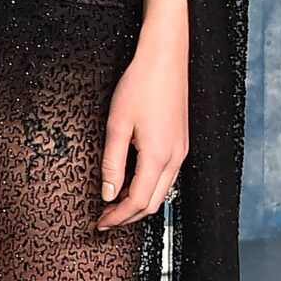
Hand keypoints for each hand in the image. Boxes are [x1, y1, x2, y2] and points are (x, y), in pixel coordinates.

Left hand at [97, 28, 187, 230]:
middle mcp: (175, 158)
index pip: (137, 202)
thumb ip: (112, 163)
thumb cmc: (141, 85)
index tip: (100, 222)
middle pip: (152, 203)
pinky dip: (148, 186)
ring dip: (138, 202)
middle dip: (128, 216)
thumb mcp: (118, 125)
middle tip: (105, 218)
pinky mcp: (180, 142)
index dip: (117, 217)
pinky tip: (131, 181)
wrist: (165, 57)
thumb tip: (108, 193)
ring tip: (114, 203)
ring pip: (161, 191)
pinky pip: (166, 176)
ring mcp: (180, 150)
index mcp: (158, 157)